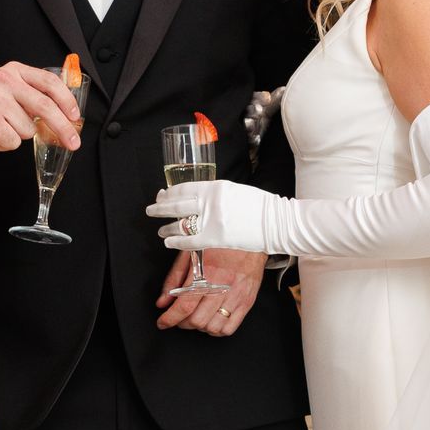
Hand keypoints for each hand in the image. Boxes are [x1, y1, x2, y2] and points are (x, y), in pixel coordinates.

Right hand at [0, 62, 82, 156]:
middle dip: (63, 128)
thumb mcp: (6, 90)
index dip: (66, 100)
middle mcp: (5, 81)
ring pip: (28, 129)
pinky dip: (5, 144)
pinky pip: (13, 141)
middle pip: (46, 106)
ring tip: (1, 128)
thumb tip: (64, 115)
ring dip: (18, 135)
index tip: (75, 116)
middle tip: (73, 142)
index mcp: (14, 71)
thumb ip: (30, 96)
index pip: (49, 82)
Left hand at [146, 176, 271, 255]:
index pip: (184, 188)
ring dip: (167, 226)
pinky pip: (189, 241)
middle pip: (177, 204)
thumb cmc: (261, 206)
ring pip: (180, 223)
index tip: (162, 195)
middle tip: (151, 209)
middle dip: (160, 207)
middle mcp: (211, 202)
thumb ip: (216, 193)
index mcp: (216, 187)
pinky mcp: (216, 238)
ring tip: (160, 229)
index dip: (169, 193)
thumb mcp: (236, 190)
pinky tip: (168, 242)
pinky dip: (176, 242)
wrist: (278, 222)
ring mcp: (212, 220)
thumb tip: (199, 197)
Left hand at [157, 247, 265, 335]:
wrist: (249, 236)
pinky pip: (230, 328)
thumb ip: (174, 278)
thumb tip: (163, 301)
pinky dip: (217, 330)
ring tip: (196, 317)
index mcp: (205, 272)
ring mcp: (236, 296)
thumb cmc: (219, 241)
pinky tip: (212, 320)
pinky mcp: (247, 302)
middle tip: (179, 317)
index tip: (163, 322)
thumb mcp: (190, 252)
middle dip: (183, 323)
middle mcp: (221, 286)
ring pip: (213, 327)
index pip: (184, 306)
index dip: (170, 319)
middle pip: (197, 320)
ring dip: (200, 327)